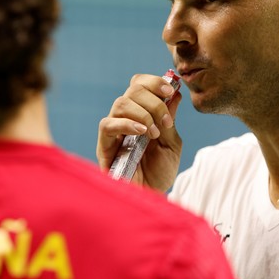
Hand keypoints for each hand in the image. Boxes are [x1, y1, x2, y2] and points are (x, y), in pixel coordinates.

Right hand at [96, 73, 182, 192]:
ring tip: (154, 133)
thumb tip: (175, 92)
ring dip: (143, 113)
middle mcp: (125, 118)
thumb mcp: (171, 144)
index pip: (139, 85)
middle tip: (165, 121)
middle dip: (154, 100)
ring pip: (121, 103)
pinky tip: (142, 132)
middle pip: (132, 90)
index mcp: (141, 114)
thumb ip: (169, 119)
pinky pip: (108, 124)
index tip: (170, 89)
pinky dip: (127, 123)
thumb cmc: (159, 173)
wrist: (151, 197)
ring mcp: (114, 131)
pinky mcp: (104, 145)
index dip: (153, 82)